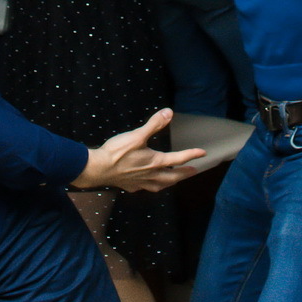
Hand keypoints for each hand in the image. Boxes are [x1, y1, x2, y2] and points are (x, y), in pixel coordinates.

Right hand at [72, 108, 204, 191]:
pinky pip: (147, 188)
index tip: (203, 153)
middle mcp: (152, 175)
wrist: (98, 169)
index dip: (192, 155)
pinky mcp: (131, 187)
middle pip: (173, 176)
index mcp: (156, 162)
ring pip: (161, 185)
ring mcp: (141, 182)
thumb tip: (169, 113)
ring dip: (171, 182)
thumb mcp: (137, 135)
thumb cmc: (117, 152)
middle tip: (193, 171)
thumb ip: (154, 124)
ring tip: (174, 180)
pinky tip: (150, 183)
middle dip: (185, 174)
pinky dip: (153, 185)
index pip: (179, 158)